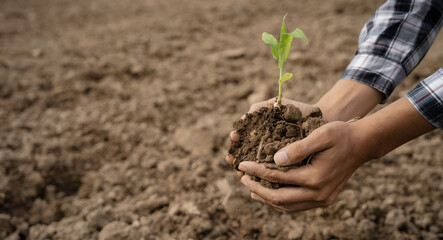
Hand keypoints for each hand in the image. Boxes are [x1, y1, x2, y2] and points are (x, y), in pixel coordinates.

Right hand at [225, 97, 320, 177]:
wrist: (323, 120)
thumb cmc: (299, 110)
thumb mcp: (278, 105)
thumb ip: (260, 108)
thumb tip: (243, 118)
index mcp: (260, 133)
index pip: (242, 138)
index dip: (236, 138)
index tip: (234, 136)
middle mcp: (264, 147)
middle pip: (244, 156)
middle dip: (236, 158)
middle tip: (231, 158)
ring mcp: (274, 159)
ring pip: (255, 170)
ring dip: (245, 172)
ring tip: (240, 172)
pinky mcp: (287, 170)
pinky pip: (272, 178)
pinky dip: (263, 181)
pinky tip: (257, 181)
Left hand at [238, 121, 367, 211]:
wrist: (362, 144)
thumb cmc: (341, 135)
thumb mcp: (321, 135)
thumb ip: (298, 148)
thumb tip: (275, 159)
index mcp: (315, 178)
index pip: (277, 177)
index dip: (256, 171)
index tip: (242, 164)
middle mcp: (318, 194)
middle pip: (279, 198)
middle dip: (257, 189)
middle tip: (242, 179)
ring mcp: (322, 199)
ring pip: (287, 206)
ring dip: (267, 199)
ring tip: (251, 189)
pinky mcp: (324, 199)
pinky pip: (297, 206)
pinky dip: (281, 201)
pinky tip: (270, 194)